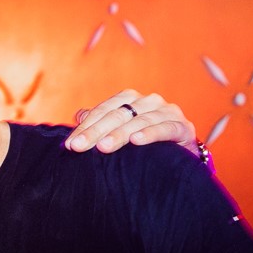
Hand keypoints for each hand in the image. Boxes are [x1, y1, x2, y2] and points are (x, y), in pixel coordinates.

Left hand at [65, 89, 198, 154]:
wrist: (181, 153)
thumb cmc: (146, 141)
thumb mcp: (120, 131)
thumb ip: (101, 122)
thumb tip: (79, 116)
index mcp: (130, 99)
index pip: (103, 110)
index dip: (86, 126)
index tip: (69, 144)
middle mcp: (148, 101)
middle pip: (117, 115)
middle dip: (96, 132)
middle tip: (79, 147)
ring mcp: (167, 112)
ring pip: (139, 121)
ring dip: (119, 134)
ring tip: (103, 147)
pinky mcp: (183, 127)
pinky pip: (166, 128)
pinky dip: (150, 134)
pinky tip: (136, 141)